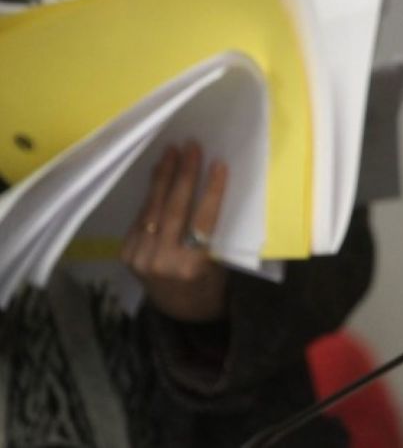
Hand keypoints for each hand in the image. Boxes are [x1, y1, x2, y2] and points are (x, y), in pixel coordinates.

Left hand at [121, 142, 229, 321]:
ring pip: (153, 210)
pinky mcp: (127, 254)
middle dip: (184, 175)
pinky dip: (152, 195)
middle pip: (174, 209)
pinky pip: (142, 218)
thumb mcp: (219, 262)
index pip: (203, 221)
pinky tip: (160, 174)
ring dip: (164, 177)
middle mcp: (162, 262)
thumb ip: (210, 233)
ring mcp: (140, 258)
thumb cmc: (210, 284)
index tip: (219, 165)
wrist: (181, 312)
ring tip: (172, 152)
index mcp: (192, 267)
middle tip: (192, 147)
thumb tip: (211, 189)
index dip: (212, 191)